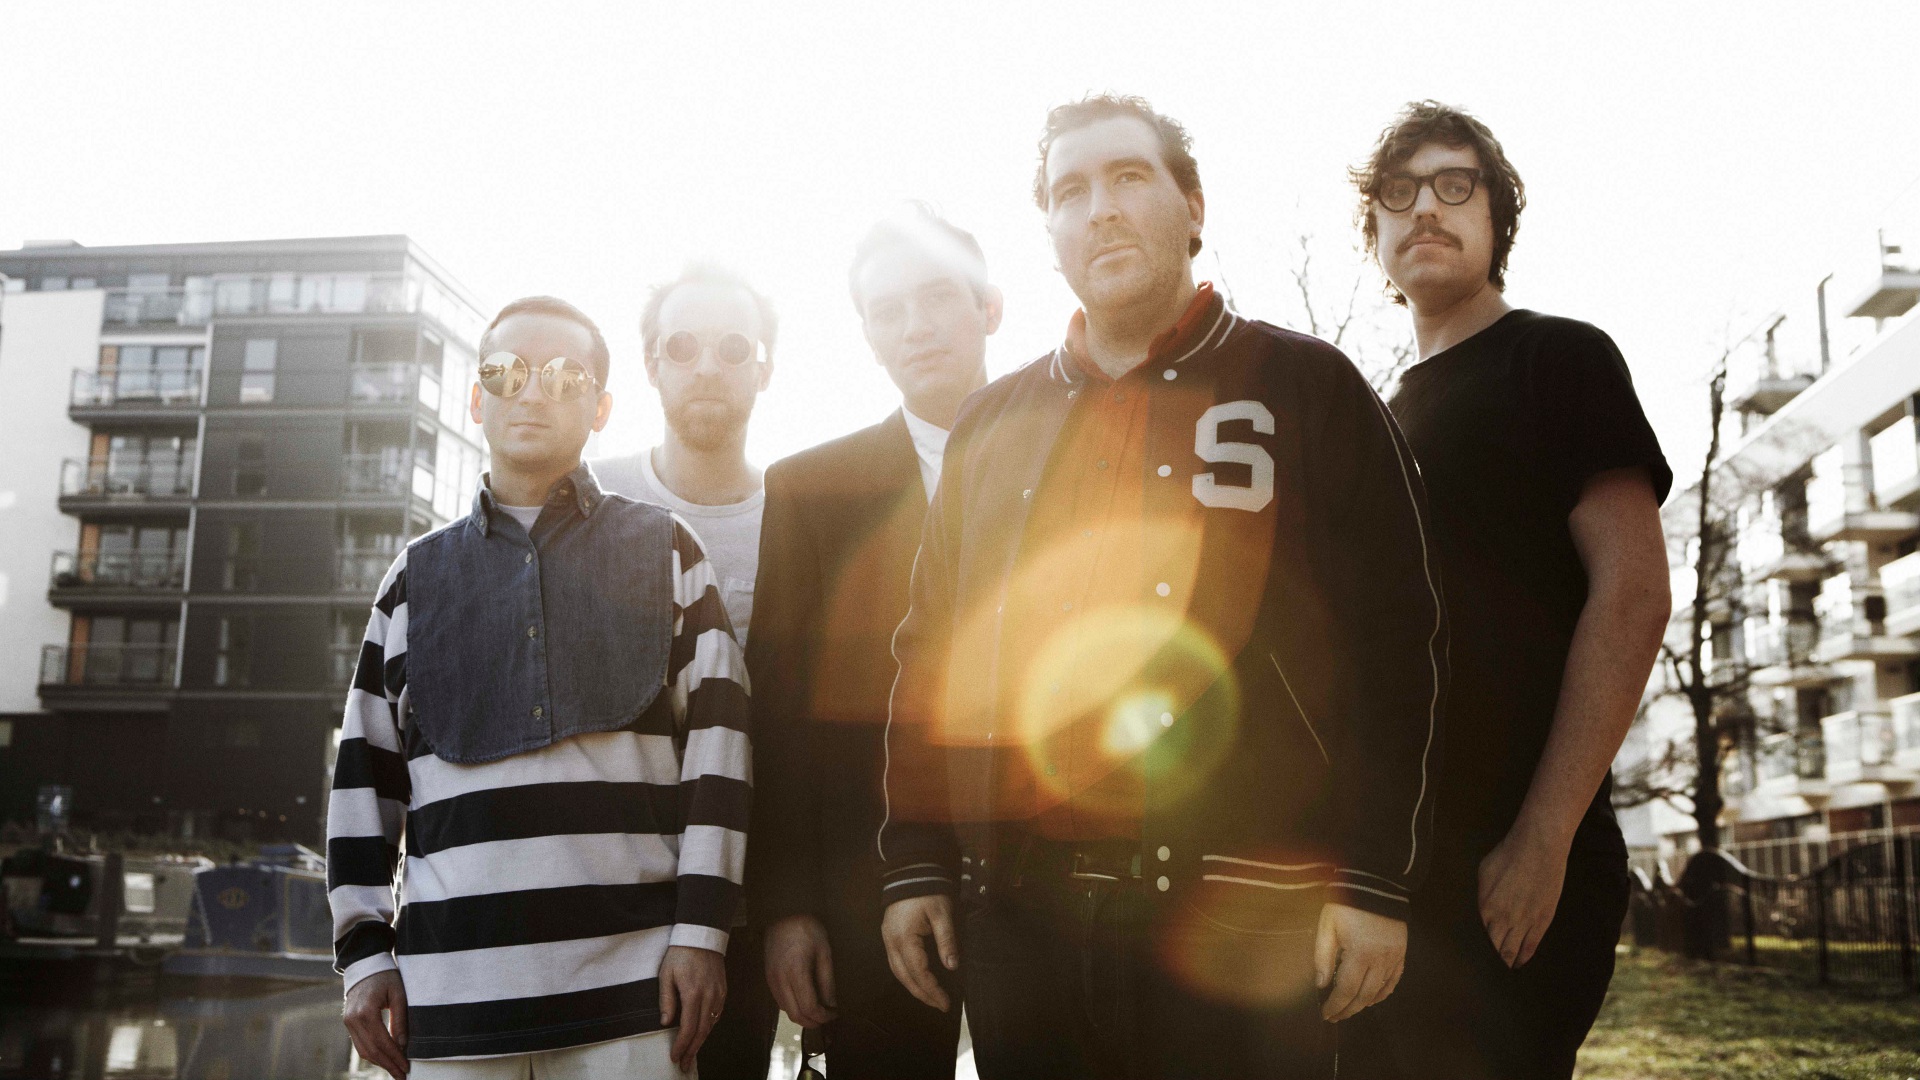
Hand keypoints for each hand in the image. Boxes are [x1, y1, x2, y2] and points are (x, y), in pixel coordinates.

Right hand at [343, 968, 408, 1076]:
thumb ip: (400, 1019)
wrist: (365, 964)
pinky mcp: (348, 1023)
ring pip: (363, 1050)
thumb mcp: (398, 994)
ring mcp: (348, 1022)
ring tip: (395, 1071)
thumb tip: (403, 1045)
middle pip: (371, 1050)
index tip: (406, 1068)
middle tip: (402, 1076)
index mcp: (366, 1012)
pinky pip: (360, 1044)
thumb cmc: (385, 976)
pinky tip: (385, 1059)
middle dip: (388, 1065)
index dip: (394, 1057)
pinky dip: (372, 1054)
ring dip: (380, 1063)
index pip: (382, 1042)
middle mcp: (353, 1020)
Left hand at [659, 944, 727, 1069]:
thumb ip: (666, 1000)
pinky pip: (717, 1015)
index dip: (682, 1045)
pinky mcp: (723, 990)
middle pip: (702, 1032)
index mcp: (693, 994)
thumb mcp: (666, 975)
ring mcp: (719, 994)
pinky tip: (702, 1033)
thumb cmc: (680, 954)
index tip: (674, 1057)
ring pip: (711, 1025)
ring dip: (701, 1041)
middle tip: (684, 1064)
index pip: (688, 1028)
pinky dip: (709, 1027)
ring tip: (691, 1053)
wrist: (702, 936)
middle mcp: (709, 997)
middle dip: (692, 1050)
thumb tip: (666, 1022)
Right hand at [766, 914, 837, 1027]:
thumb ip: (827, 981)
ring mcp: (771, 980)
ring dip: (802, 1015)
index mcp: (796, 973)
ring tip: (818, 1009)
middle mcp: (780, 980)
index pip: (808, 1008)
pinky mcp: (768, 978)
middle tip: (827, 1017)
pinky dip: (793, 1006)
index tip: (834, 1014)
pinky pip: (780, 1001)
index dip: (823, 1017)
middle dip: (813, 1022)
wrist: (783, 914)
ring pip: (786, 1011)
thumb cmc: (807, 929)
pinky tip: (804, 999)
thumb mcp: (824, 952)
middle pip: (795, 1015)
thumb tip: (832, 1004)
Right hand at [881, 895, 956, 1011]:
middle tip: (941, 1005)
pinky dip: (908, 976)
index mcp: (904, 938)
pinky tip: (919, 980)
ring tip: (931, 998)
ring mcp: (888, 940)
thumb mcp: (942, 914)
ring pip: (898, 972)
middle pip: (905, 977)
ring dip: (914, 988)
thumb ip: (947, 941)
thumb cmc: (928, 892)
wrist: (910, 873)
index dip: (932, 990)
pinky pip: (896, 963)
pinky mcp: (890, 937)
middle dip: (923, 994)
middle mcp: (892, 943)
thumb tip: (952, 966)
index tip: (946, 1003)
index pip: (918, 973)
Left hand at [1314, 902, 1405, 1022]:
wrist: (1374, 882)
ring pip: (1380, 991)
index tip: (1325, 1014)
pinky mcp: (1401, 952)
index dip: (1335, 1005)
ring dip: (1364, 1004)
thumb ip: (1323, 956)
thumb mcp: (1327, 925)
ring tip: (1349, 1010)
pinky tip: (1372, 998)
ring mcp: (1393, 957)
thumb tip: (1321, 983)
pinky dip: (1383, 993)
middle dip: (1348, 1009)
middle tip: (1335, 1017)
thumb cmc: (1346, 902)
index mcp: (1360, 953)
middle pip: (1364, 996)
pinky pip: (1393, 980)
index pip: (1347, 990)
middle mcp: (1380, 960)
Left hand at [1478, 821, 1568, 967]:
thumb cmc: (1508, 855)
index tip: (1471, 959)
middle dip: (1488, 962)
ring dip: (1506, 963)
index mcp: (1485, 907)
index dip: (1475, 949)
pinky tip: (1519, 964)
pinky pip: (1531, 946)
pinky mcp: (1542, 920)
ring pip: (1512, 951)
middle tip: (1484, 973)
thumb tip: (1480, 909)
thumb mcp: (1483, 873)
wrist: (1538, 848)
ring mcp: (1524, 921)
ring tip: (1502, 973)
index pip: (1477, 937)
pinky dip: (1524, 958)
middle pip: (1494, 949)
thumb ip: (1481, 895)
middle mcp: (1503, 919)